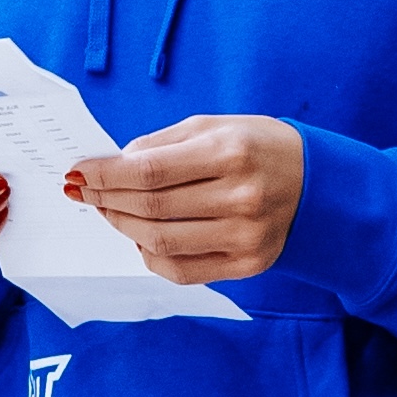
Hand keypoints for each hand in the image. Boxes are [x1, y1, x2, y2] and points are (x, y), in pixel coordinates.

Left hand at [64, 115, 303, 283]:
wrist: (318, 182)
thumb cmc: (259, 146)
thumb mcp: (216, 126)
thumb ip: (163, 144)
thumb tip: (114, 164)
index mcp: (230, 152)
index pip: (150, 170)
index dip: (106, 173)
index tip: (79, 171)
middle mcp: (240, 197)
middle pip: (151, 207)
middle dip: (106, 198)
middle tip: (85, 190)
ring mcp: (245, 238)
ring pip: (160, 242)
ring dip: (122, 226)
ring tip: (107, 209)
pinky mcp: (247, 266)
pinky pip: (182, 271)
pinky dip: (150, 255)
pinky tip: (140, 236)